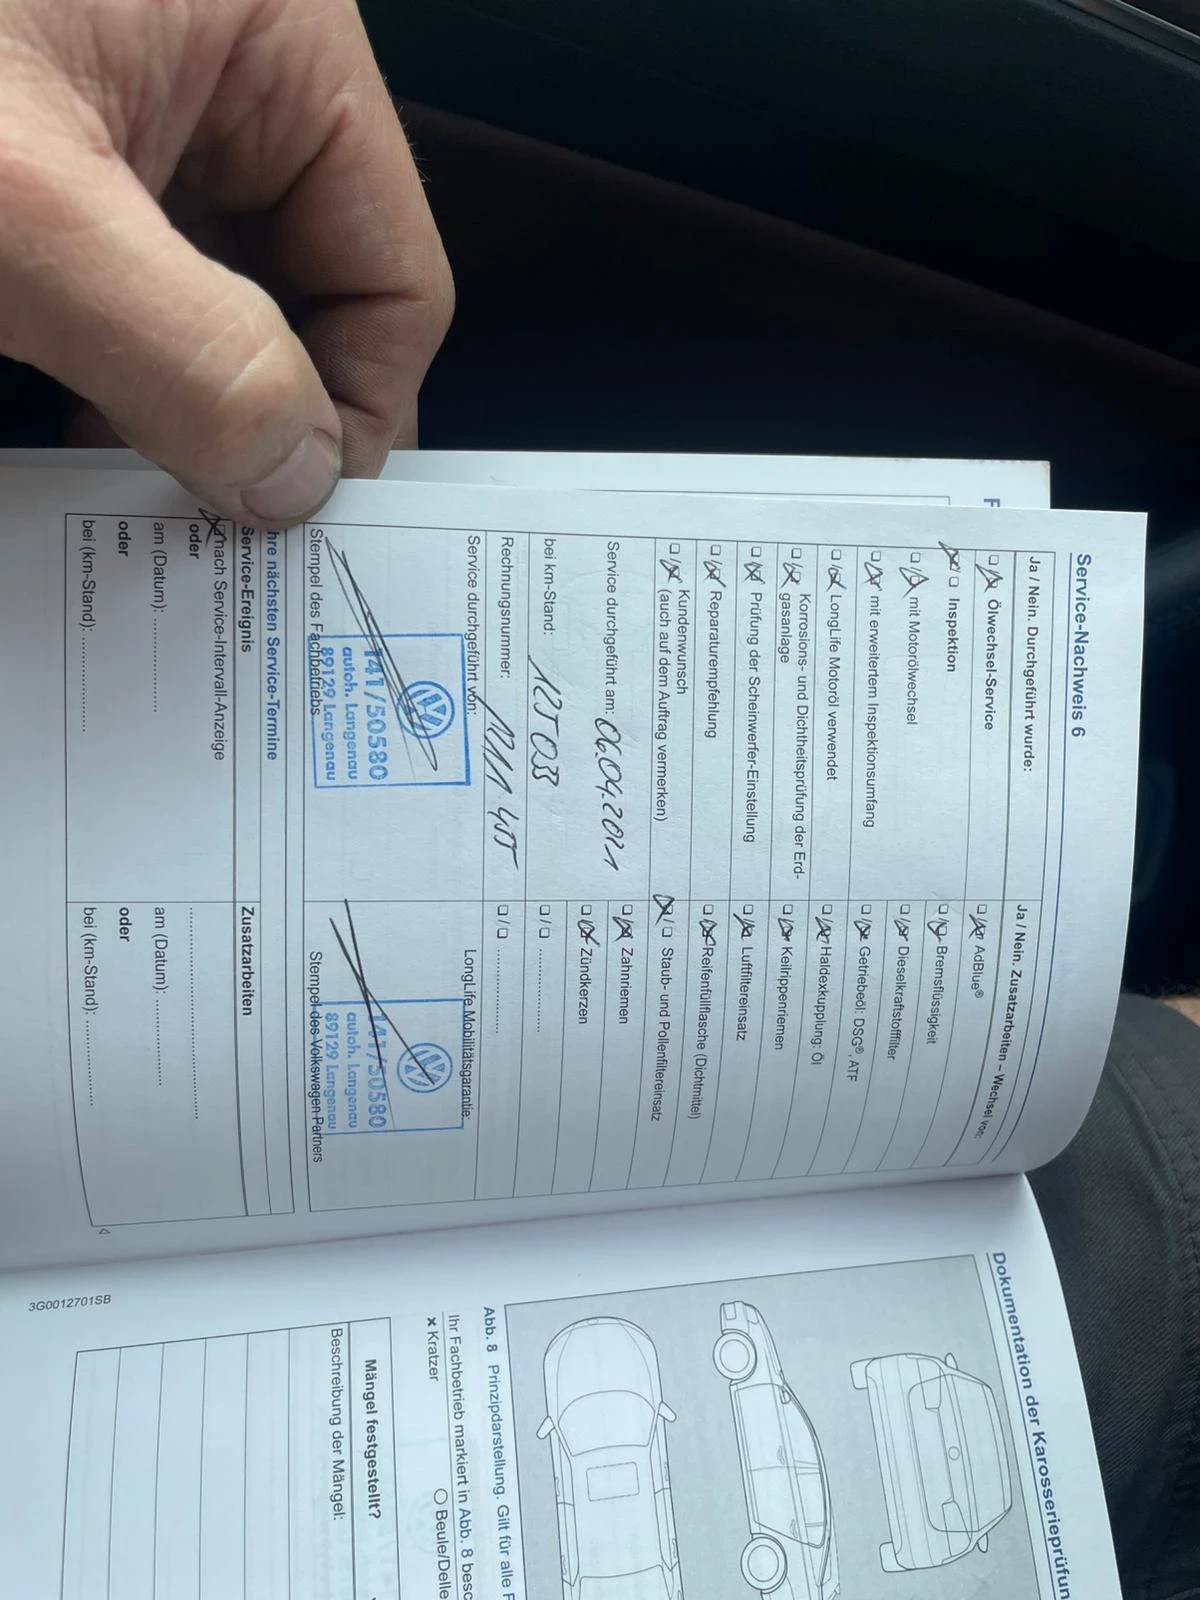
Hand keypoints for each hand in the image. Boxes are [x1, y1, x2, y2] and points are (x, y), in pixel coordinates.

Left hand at [0, 0, 452, 525]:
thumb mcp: (29, 215)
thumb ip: (186, 353)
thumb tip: (296, 478)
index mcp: (280, 37)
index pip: (398, 277)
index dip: (355, 414)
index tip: (286, 514)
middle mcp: (238, 75)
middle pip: (322, 301)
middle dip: (262, 418)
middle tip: (203, 517)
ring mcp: (158, 114)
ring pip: (235, 309)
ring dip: (189, 406)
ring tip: (121, 475)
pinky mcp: (88, 155)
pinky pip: (152, 290)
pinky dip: (130, 368)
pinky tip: (79, 417)